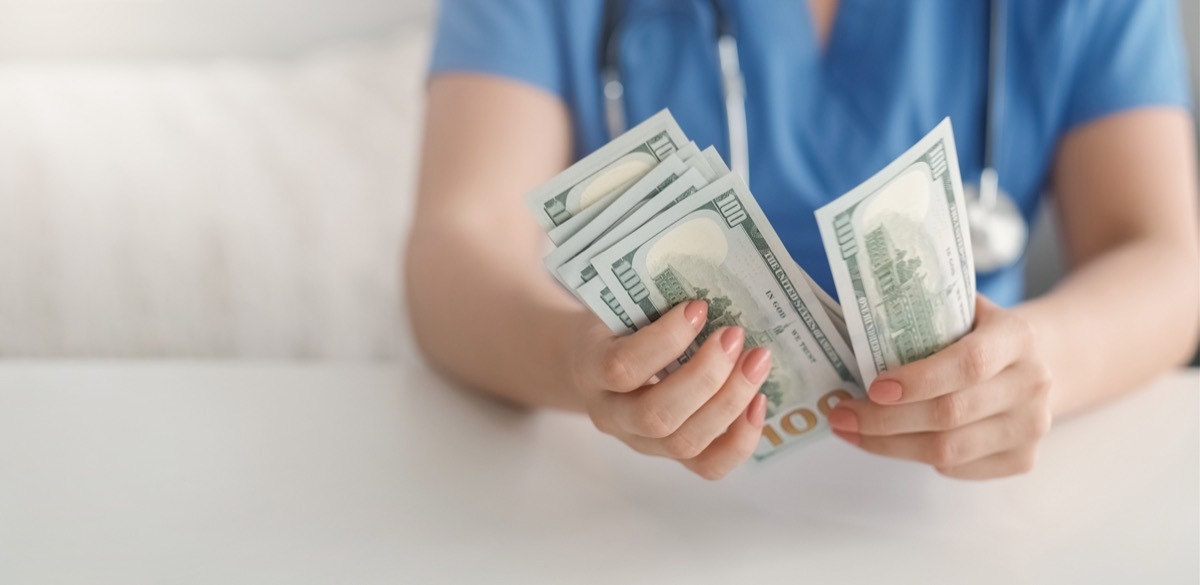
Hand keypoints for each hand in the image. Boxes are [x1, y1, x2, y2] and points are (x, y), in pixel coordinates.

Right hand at [566, 300, 773, 479]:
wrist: (596, 363)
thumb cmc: (616, 327)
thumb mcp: (618, 307)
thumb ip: (651, 300)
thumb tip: (713, 278)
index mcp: (591, 370)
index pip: (622, 367)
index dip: (665, 341)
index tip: (698, 307)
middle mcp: (612, 415)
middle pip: (657, 415)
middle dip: (707, 377)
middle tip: (737, 336)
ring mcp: (641, 442)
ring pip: (685, 443)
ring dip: (730, 401)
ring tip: (758, 362)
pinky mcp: (671, 456)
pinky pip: (708, 466)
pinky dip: (740, 438)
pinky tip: (759, 402)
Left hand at [826, 296, 1053, 479]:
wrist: (1037, 363)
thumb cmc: (978, 334)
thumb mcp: (960, 310)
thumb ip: (920, 314)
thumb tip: (851, 328)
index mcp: (1017, 337)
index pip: (969, 363)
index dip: (919, 379)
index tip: (874, 387)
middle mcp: (1032, 383)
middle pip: (951, 413)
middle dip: (885, 419)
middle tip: (842, 414)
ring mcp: (1031, 426)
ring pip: (949, 450)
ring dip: (890, 444)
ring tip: (851, 431)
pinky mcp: (1022, 459)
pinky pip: (957, 468)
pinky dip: (915, 457)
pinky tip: (889, 440)